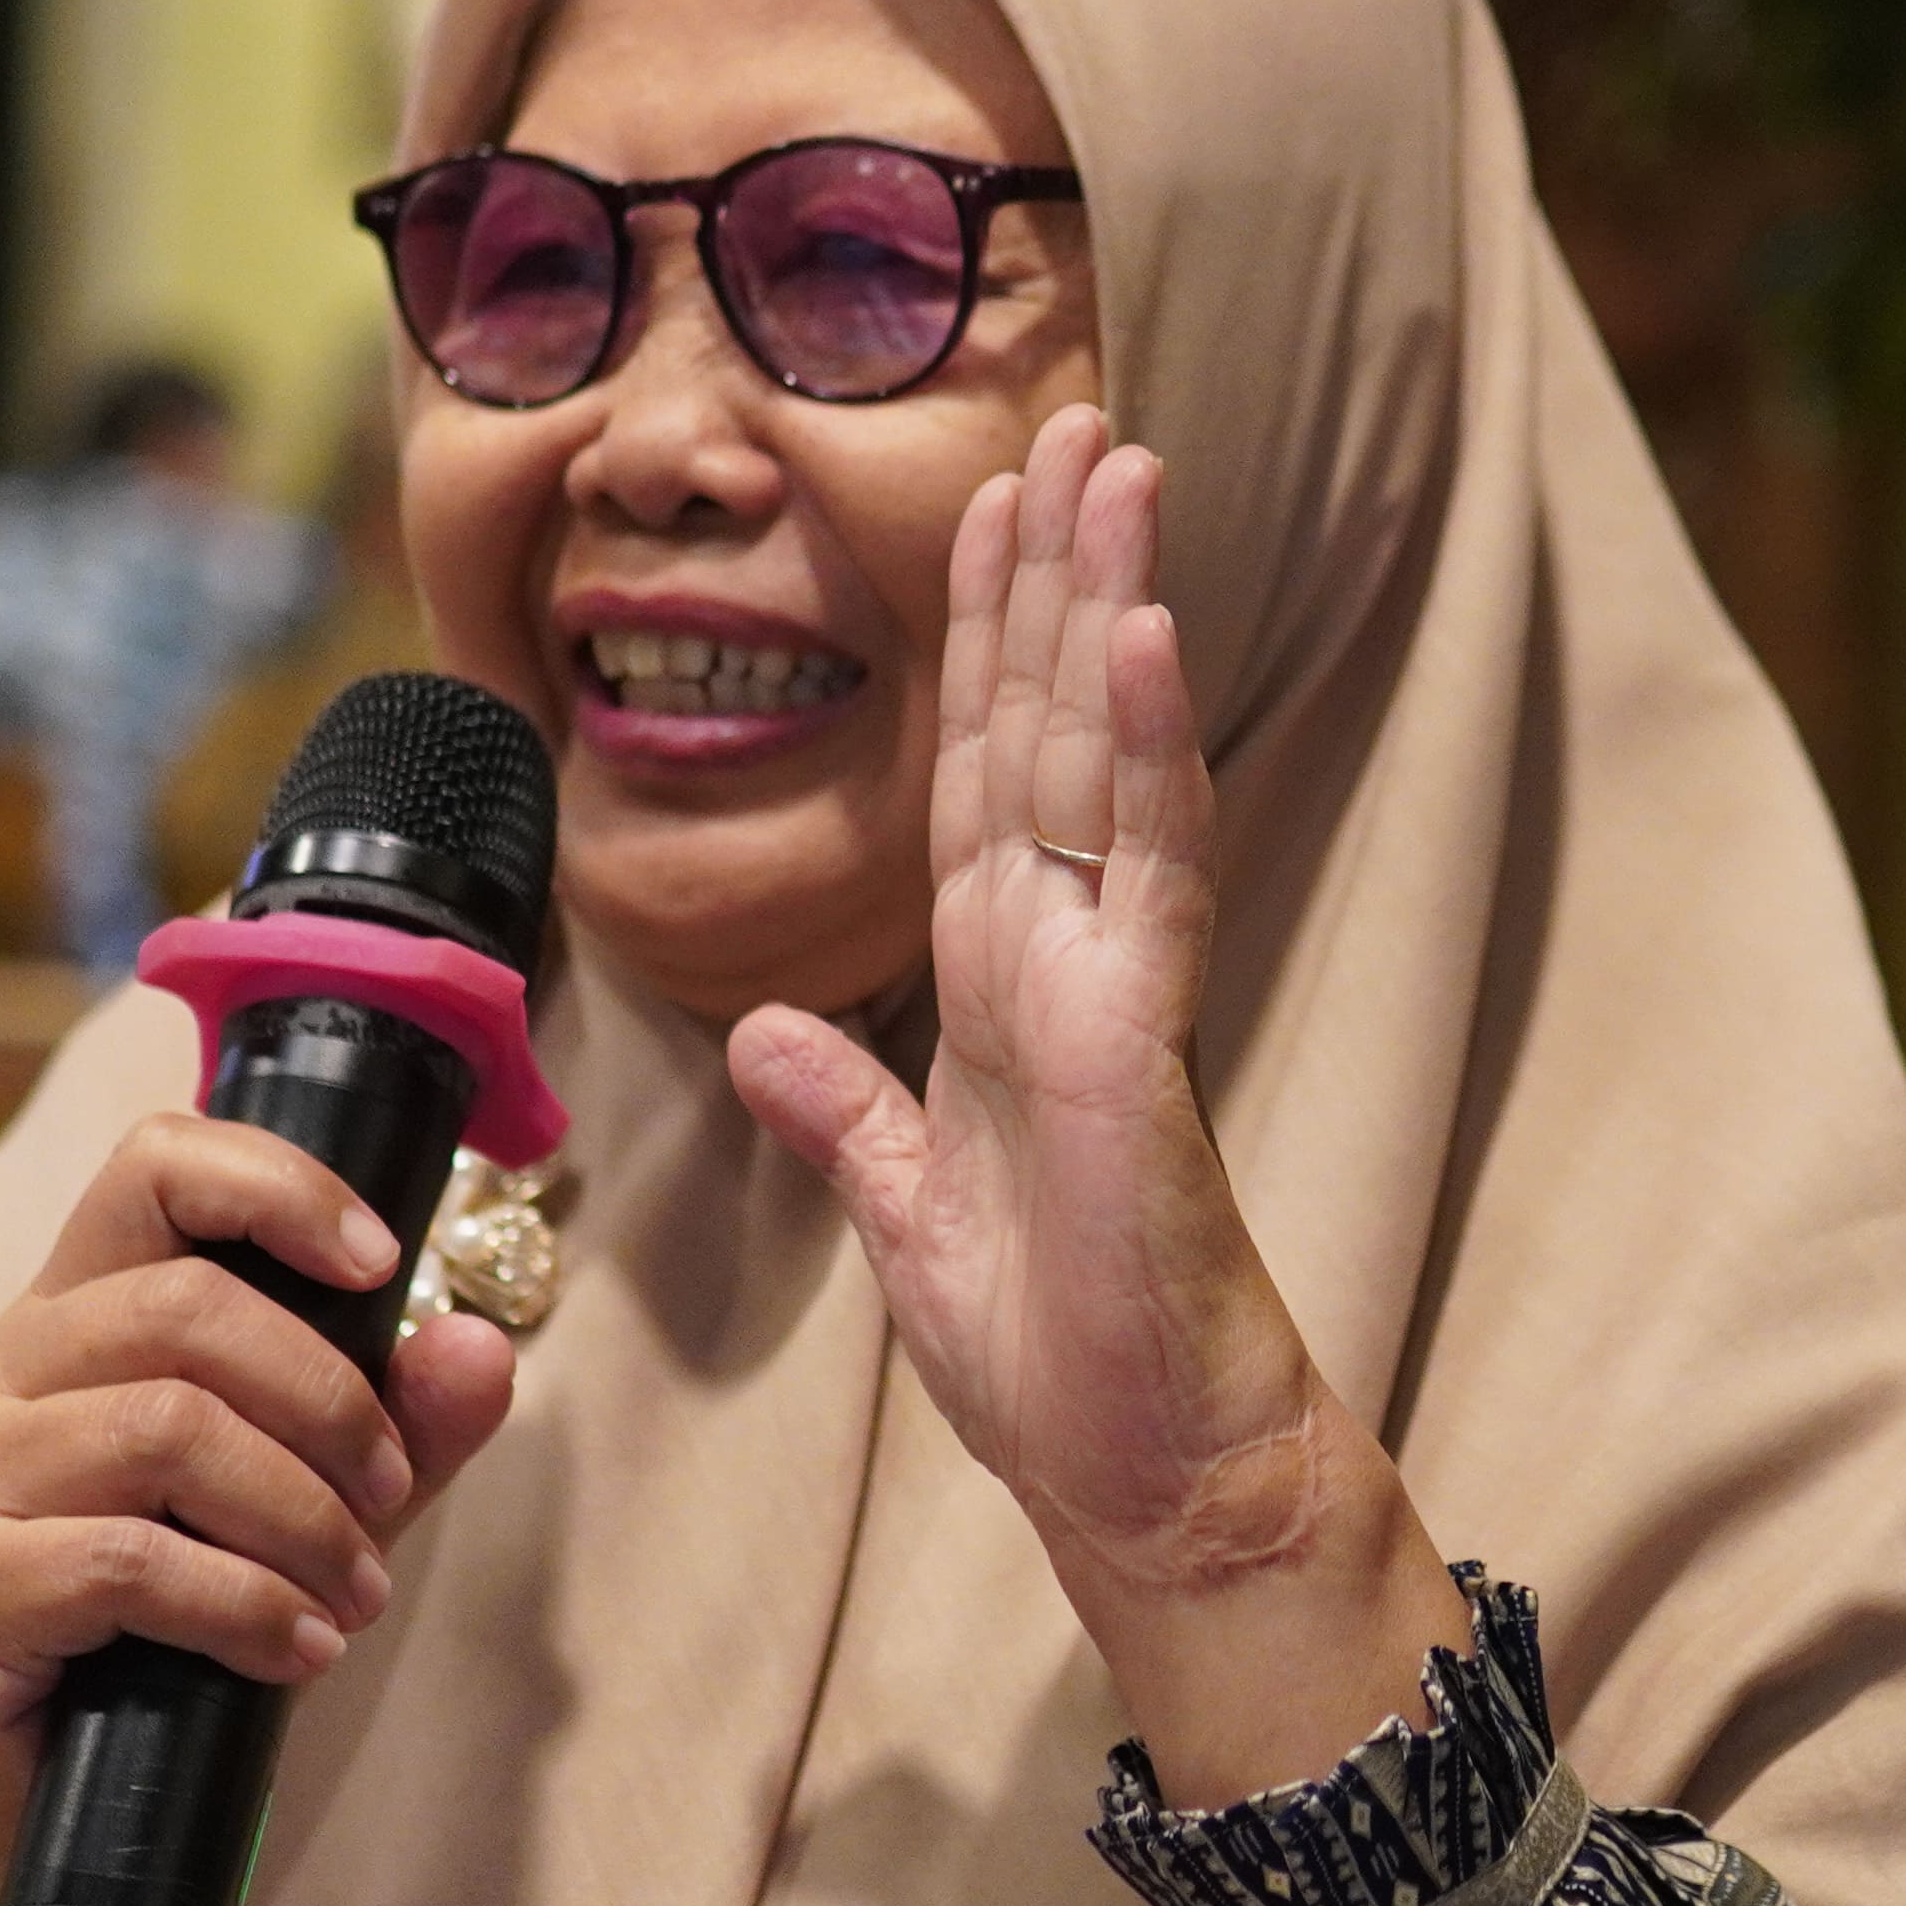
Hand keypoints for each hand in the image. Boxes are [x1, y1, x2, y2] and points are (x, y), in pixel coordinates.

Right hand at [0, 1112, 521, 1856]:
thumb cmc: (188, 1630)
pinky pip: (128, 1562)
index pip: (154, 1166)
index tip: (384, 1262)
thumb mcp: (317, 1507)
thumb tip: (480, 1346)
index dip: (276, 1185)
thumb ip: (400, 1426)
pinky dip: (247, 1606)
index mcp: (76, 1314)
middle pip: (184, 1307)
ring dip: (300, 1517)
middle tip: (388, 1499)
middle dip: (329, 1402)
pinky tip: (300, 1651)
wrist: (70, 1805)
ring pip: (166, 1430)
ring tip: (358, 1593)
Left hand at [725, 408, 1455, 1797]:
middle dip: (1053, 577)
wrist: (1147, 1483)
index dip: (983, 648)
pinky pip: (1146, 871)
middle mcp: (1064, 965)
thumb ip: (840, 1113)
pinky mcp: (1145, 1044)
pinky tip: (1144, 635)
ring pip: (1105, 763)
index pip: (982, 782)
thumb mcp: (903, 1219)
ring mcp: (1114, 992)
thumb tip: (759, 1030)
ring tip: (1116, 464)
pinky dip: (1145, 748)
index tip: (992, 514)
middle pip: (1050, 733)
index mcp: (1002, 994)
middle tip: (1072, 422)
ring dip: (1107, 609)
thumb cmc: (1056, 1367)